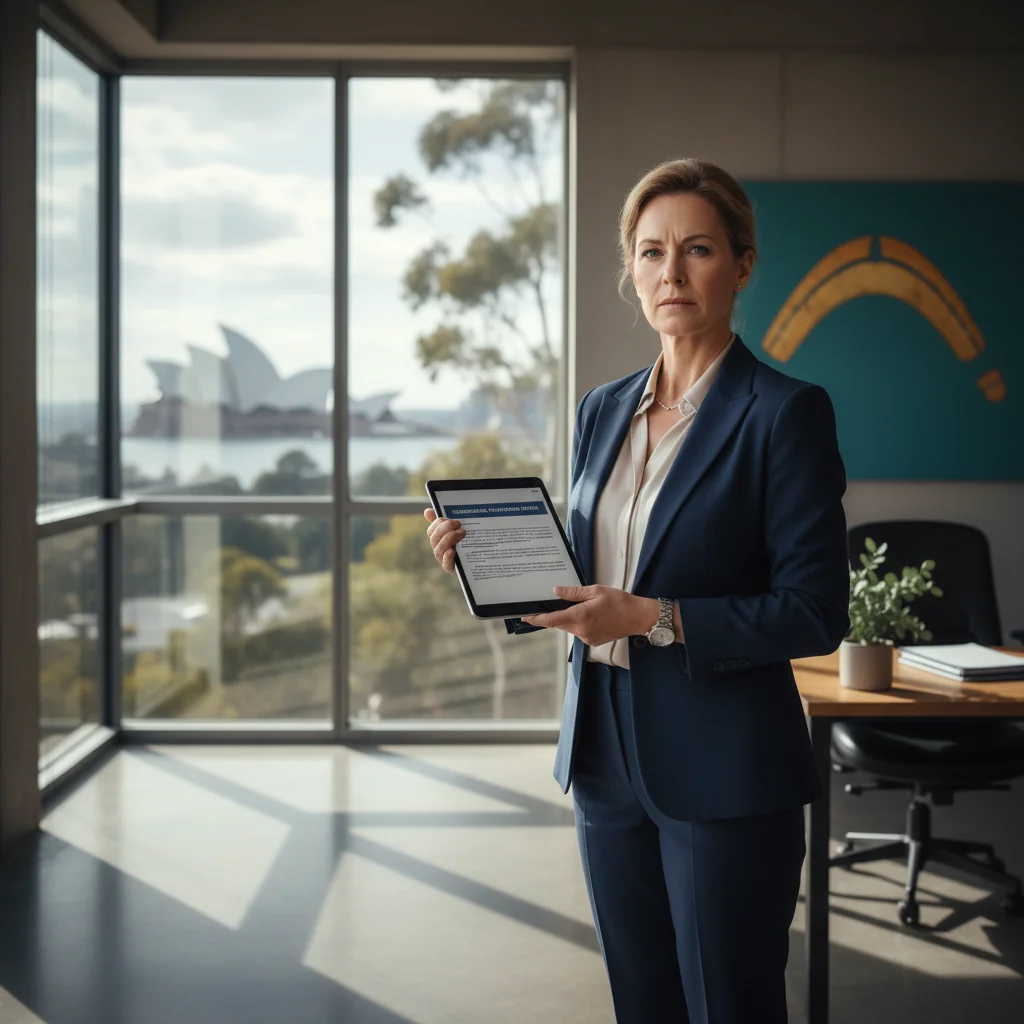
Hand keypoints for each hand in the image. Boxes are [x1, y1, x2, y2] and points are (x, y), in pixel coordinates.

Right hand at [423, 507, 463, 574]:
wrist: (483, 561)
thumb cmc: (469, 543)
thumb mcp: (460, 529)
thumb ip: (446, 521)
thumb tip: (427, 511)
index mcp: (441, 540)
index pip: (432, 531)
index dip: (437, 524)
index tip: (449, 519)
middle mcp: (441, 550)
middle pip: (434, 539)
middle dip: (444, 529)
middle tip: (458, 524)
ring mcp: (446, 560)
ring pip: (438, 550)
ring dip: (448, 539)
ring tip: (461, 533)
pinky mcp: (454, 570)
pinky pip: (446, 565)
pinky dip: (447, 557)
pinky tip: (452, 551)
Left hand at [521, 585, 659, 646]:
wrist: (637, 617)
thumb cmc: (618, 601)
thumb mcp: (595, 591)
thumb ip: (573, 592)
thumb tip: (555, 591)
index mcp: (580, 617)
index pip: (552, 620)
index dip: (537, 619)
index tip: (525, 617)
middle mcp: (581, 631)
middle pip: (559, 624)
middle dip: (553, 615)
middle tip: (548, 605)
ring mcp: (587, 638)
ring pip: (569, 627)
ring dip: (568, 618)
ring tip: (579, 606)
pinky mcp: (592, 641)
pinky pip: (578, 631)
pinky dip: (577, 623)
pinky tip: (588, 615)